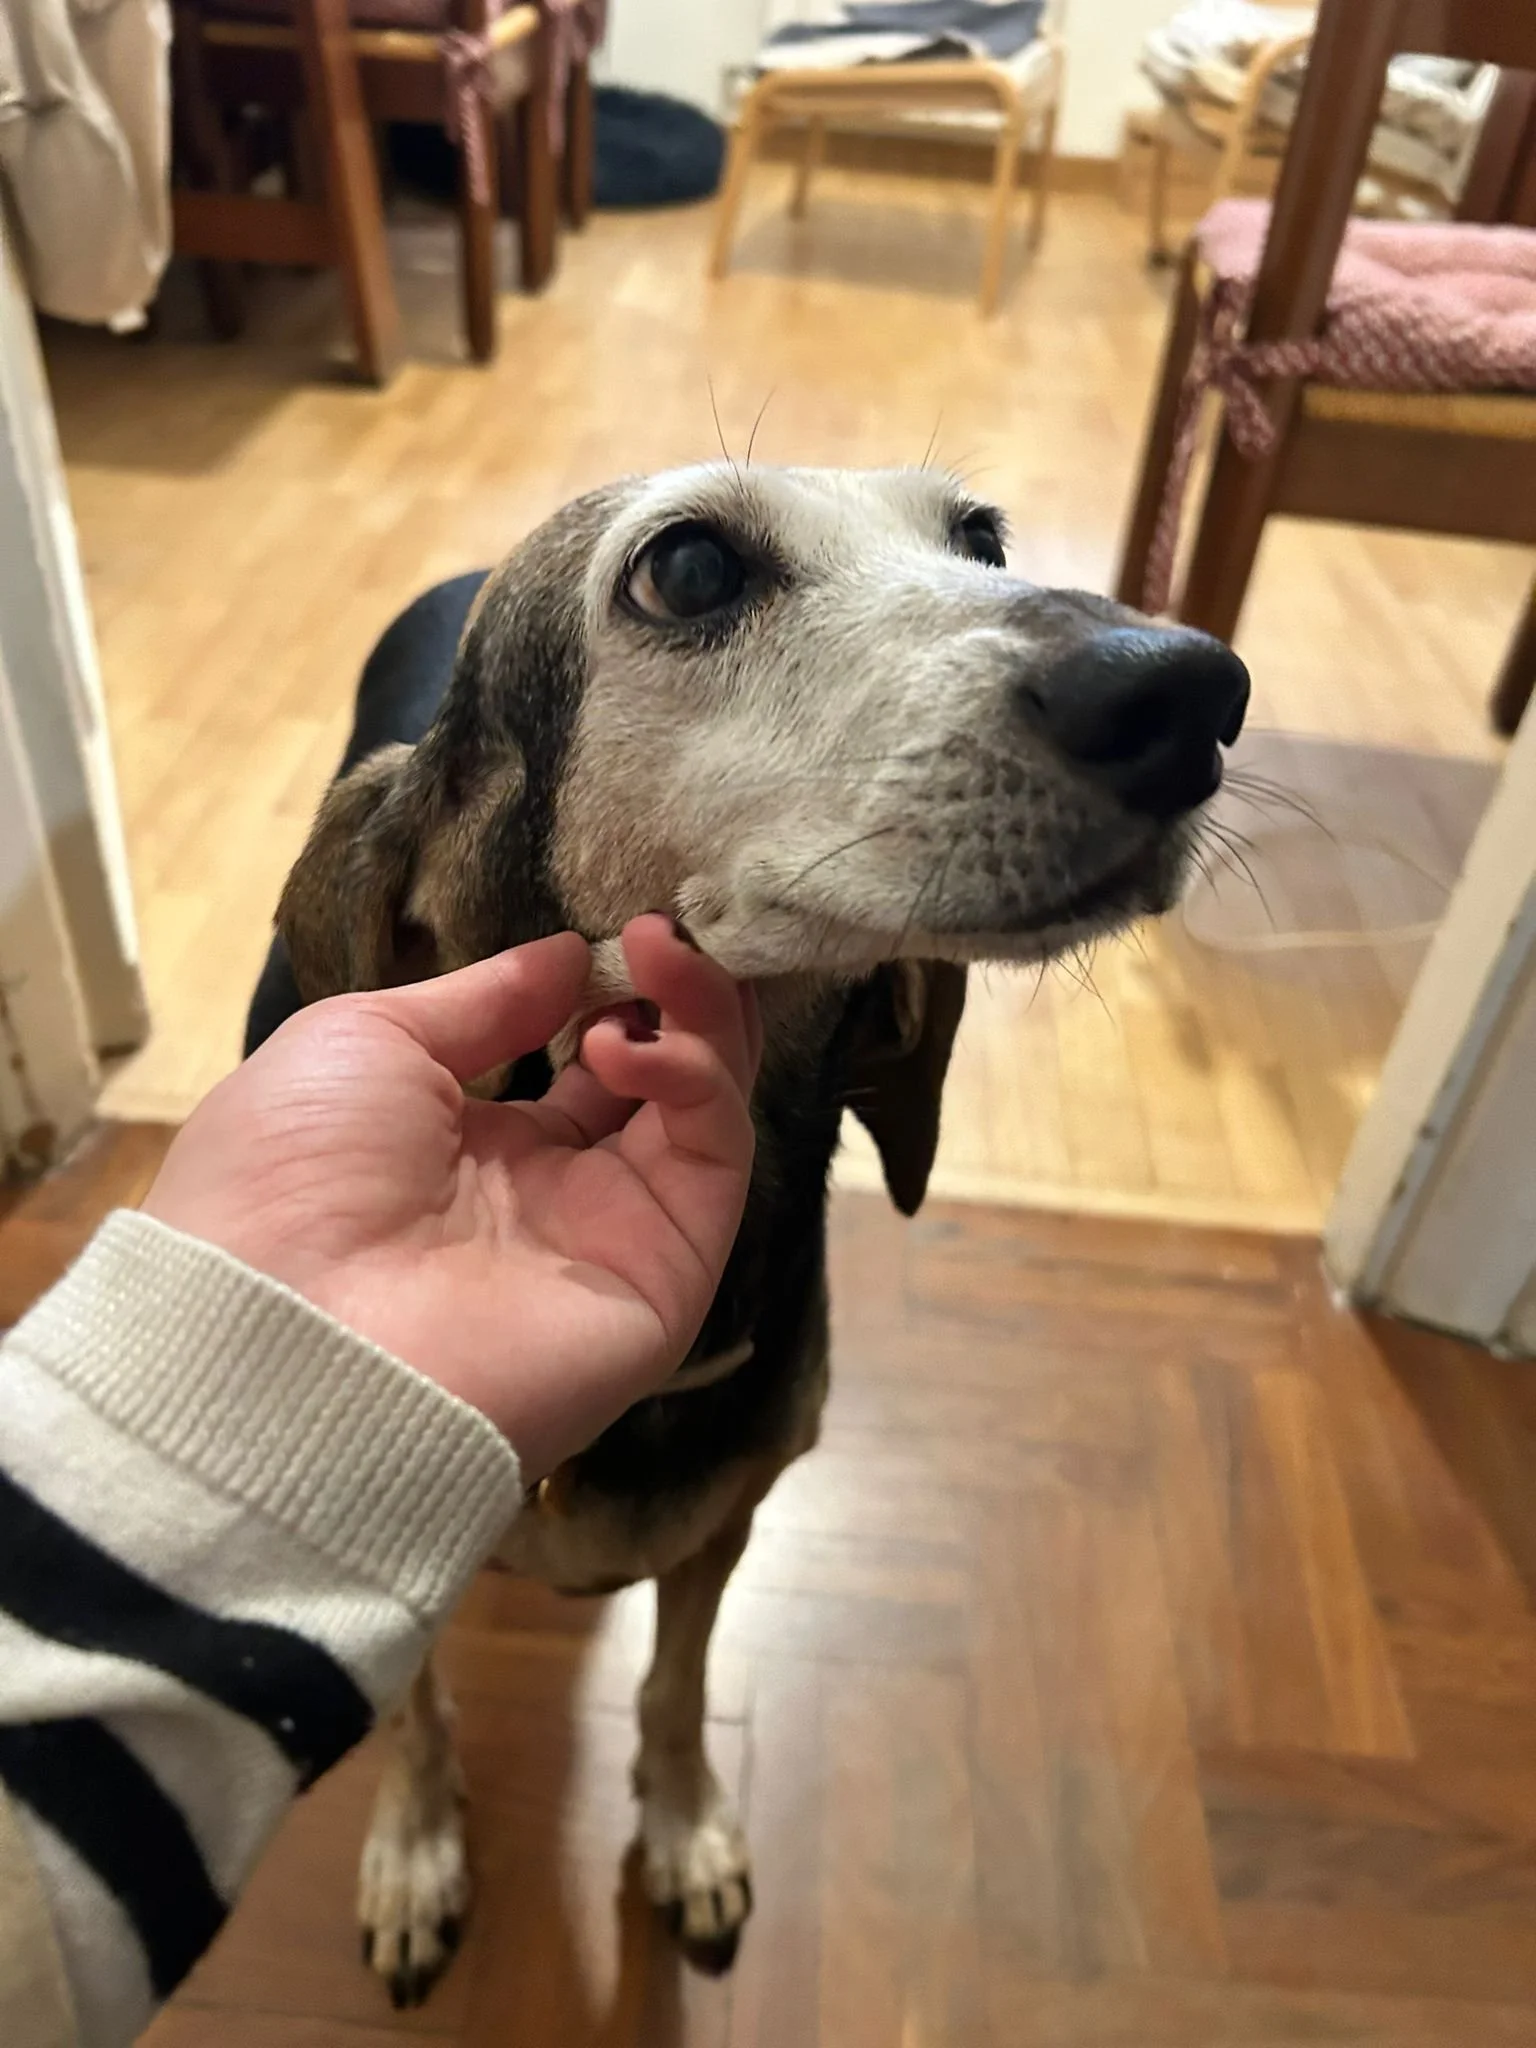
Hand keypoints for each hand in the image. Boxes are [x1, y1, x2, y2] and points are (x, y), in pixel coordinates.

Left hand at [142, 918, 760, 1475]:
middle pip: (661, 1078)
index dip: (613, 984)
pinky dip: (695, 1079)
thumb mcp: (365, 1044)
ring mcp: (619, 1234)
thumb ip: (483, 999)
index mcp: (478, 1145)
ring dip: (699, 1015)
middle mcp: (559, 1192)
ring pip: (705, 1108)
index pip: (585, 1055)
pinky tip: (628, 1044)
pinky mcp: (667, 1274)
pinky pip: (715, 1160)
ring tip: (663, 952)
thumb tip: (570, 952)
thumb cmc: (290, 1178)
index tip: (624, 918)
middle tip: (670, 922)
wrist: (282, 1336)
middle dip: (676, 989)